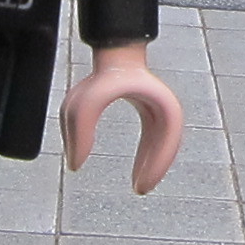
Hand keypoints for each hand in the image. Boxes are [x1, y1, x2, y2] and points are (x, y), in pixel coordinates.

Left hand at [61, 42, 183, 192]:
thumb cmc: (102, 76)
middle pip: (168, 145)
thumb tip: (75, 165)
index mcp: (161, 103)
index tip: (142, 184)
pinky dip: (147, 157)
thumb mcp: (83, 105)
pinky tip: (138, 172)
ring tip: (139, 185)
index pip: (169, 138)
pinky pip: (154, 142)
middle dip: (155, 168)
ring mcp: (159, 112)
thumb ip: (77, 134)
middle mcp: (165, 109)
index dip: (158, 163)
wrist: (113, 55)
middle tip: (140, 190)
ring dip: (152, 165)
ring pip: (162, 146)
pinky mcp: (151, 115)